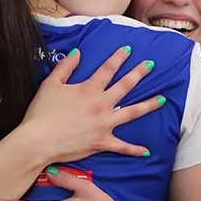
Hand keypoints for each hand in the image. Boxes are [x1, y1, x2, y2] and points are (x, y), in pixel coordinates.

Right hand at [20, 45, 163, 162]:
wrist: (38, 140)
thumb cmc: (41, 112)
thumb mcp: (50, 84)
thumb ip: (65, 67)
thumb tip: (77, 53)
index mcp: (88, 89)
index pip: (107, 69)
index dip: (118, 58)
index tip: (128, 50)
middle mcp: (101, 105)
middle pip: (125, 86)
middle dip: (138, 73)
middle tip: (150, 64)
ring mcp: (104, 124)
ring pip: (132, 113)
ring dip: (148, 105)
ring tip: (162, 99)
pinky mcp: (101, 142)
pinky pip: (121, 147)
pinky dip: (134, 150)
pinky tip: (146, 151)